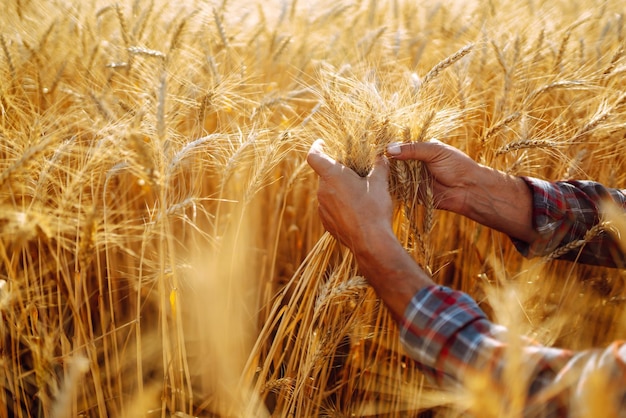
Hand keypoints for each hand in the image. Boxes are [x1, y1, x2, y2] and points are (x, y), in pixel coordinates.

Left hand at [307, 138, 434, 317]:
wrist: (370, 242)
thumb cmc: (374, 209)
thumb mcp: (379, 183)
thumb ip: (379, 166)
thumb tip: (382, 156)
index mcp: (332, 176)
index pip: (314, 156)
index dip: (316, 147)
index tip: (322, 143)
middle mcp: (322, 191)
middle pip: (325, 174)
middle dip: (338, 171)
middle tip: (355, 173)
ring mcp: (322, 208)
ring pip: (328, 192)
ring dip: (339, 189)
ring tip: (359, 194)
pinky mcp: (326, 222)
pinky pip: (330, 208)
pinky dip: (339, 205)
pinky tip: (356, 210)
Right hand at [387, 139, 537, 243]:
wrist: (469, 190)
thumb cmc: (457, 166)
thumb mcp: (435, 151)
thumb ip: (413, 149)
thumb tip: (389, 148)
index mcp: (420, 150)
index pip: (401, 146)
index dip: (390, 147)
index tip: (376, 147)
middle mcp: (414, 164)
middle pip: (394, 161)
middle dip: (385, 162)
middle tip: (372, 161)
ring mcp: (412, 179)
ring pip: (394, 176)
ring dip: (386, 175)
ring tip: (374, 173)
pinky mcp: (412, 194)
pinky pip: (398, 190)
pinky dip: (391, 188)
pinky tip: (380, 185)